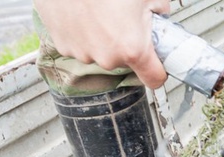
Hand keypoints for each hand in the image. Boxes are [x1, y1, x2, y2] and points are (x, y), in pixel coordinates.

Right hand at [34, 0, 170, 88]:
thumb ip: (160, 12)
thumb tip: (160, 18)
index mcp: (133, 49)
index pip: (154, 78)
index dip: (159, 70)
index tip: (158, 62)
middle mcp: (107, 57)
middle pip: (126, 62)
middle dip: (128, 44)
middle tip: (123, 18)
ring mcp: (83, 53)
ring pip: (102, 53)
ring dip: (104, 38)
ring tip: (100, 11)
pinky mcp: (63, 45)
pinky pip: (81, 45)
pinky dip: (84, 33)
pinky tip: (83, 13)